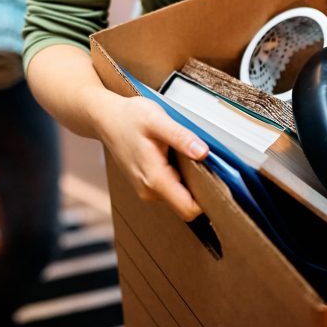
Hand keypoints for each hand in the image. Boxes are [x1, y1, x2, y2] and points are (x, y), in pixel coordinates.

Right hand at [95, 93, 208, 220]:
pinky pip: (170, 189)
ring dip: (189, 180)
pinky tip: (175, 156)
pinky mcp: (146, 184)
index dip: (208, 200)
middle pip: (186, 204)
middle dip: (200, 187)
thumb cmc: (129, 117)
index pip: (189, 209)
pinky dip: (178, 176)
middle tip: (207, 161)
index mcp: (154, 179)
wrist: (105, 119)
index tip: (220, 181)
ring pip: (179, 196)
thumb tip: (203, 152)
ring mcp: (146, 190)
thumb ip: (181, 137)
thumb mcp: (157, 120)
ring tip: (187, 154)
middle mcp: (149, 191)